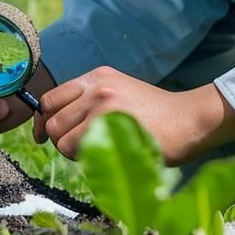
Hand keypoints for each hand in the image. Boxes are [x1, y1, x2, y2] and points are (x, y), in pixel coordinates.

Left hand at [34, 66, 234, 165]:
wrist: (188, 120)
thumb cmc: (157, 115)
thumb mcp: (121, 93)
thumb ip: (91, 101)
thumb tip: (57, 124)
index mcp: (97, 76)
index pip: (51, 98)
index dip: (46, 120)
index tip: (47, 135)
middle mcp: (96, 87)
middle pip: (52, 119)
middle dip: (59, 138)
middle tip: (78, 148)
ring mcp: (101, 105)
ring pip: (60, 137)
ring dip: (70, 151)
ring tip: (96, 151)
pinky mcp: (108, 126)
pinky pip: (75, 149)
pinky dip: (83, 158)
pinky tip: (105, 155)